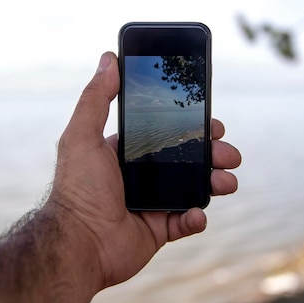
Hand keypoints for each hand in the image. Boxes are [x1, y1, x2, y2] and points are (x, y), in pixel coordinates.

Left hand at [46, 51, 240, 290]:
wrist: (79, 244)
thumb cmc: (77, 189)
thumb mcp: (82, 135)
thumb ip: (96, 98)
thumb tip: (108, 58)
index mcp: (128, 151)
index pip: (167, 131)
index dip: (191, 125)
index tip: (211, 120)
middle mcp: (143, 175)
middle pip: (188, 158)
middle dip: (213, 152)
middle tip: (226, 151)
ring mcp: (153, 202)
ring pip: (195, 187)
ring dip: (216, 182)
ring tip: (227, 181)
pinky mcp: (159, 229)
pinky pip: (186, 221)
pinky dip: (197, 218)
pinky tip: (196, 213)